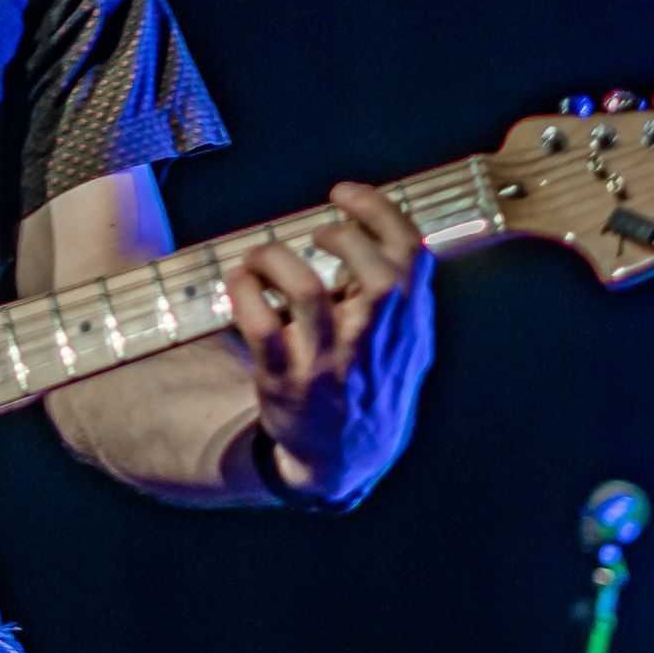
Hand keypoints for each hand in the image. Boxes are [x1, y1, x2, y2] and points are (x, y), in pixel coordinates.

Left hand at [226, 181, 434, 505]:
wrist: (346, 459)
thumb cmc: (373, 385)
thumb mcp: (408, 342)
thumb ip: (403, 292)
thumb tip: (378, 226)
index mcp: (408, 325)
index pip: (413, 254)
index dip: (379, 211)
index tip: (346, 194)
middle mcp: (372, 342)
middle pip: (374, 271)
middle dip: (340, 235)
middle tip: (314, 234)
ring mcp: (328, 363)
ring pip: (305, 291)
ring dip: (275, 258)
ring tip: (262, 258)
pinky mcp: (283, 381)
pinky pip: (259, 324)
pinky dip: (244, 291)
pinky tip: (240, 282)